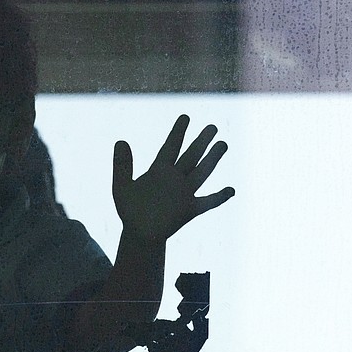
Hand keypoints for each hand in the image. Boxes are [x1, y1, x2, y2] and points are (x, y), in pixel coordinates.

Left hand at [112, 114, 233, 239]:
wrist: (139, 234)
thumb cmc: (130, 210)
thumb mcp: (122, 186)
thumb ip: (122, 165)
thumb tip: (120, 141)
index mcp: (159, 171)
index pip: (171, 147)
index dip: (178, 132)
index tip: (185, 117)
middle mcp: (175, 179)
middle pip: (191, 156)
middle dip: (201, 142)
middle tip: (212, 127)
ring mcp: (184, 194)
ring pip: (201, 173)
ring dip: (212, 160)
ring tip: (223, 144)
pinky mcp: (190, 210)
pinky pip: (208, 202)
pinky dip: (219, 197)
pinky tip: (231, 190)